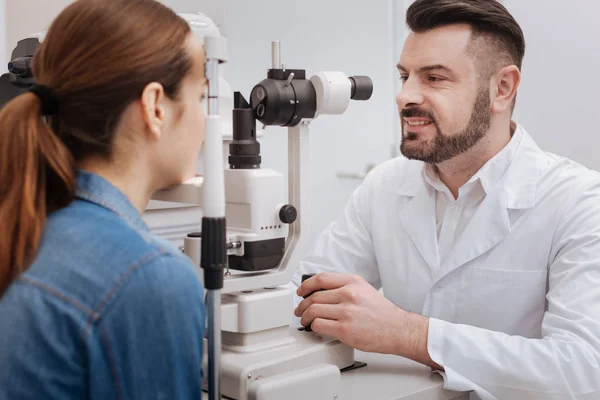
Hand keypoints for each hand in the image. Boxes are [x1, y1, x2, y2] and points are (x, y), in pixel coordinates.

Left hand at [294, 272, 440, 368]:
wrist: (397, 329)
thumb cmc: (382, 313)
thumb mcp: (364, 289)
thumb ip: (344, 287)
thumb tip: (322, 292)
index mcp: (353, 282)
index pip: (321, 278)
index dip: (306, 285)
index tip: (301, 291)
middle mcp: (349, 294)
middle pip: (314, 296)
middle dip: (303, 304)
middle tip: (300, 309)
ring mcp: (346, 311)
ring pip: (314, 310)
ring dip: (305, 316)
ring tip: (305, 320)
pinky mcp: (344, 329)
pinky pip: (319, 325)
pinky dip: (313, 326)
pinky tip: (315, 327)